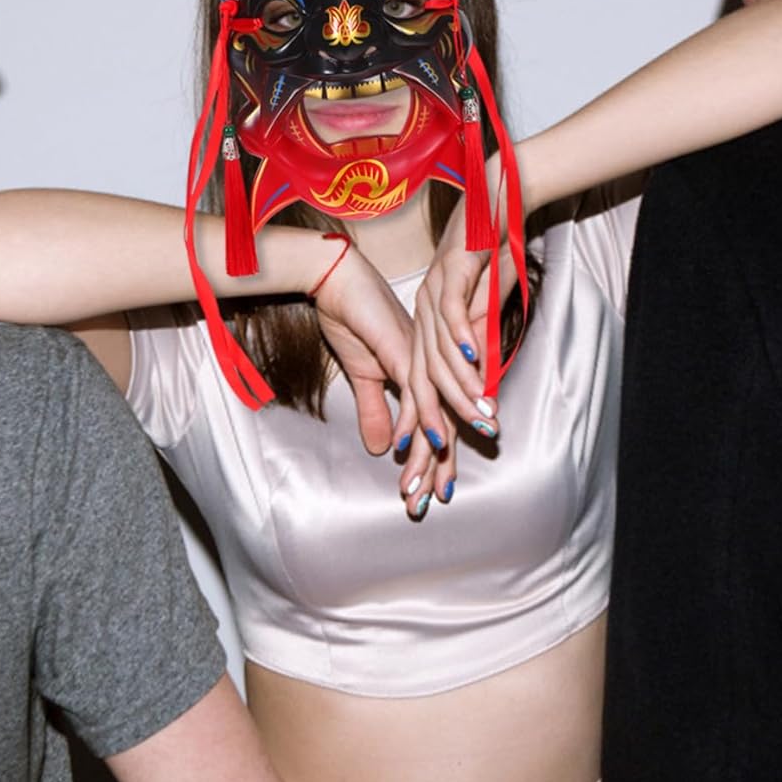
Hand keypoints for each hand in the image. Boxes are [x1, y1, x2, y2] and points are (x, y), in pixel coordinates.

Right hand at [313, 244, 461, 513]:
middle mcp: (429, 368)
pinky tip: (424, 443)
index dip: (435, 460)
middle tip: (439, 500)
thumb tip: (383, 447)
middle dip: (440, 466)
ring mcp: (420, 358)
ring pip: (435, 413)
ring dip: (434, 453)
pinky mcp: (405, 349)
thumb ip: (375, 410)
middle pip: (442, 424)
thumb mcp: (363, 375)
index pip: (435, 423)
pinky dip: (422, 418)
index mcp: (423, 374)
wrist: (339, 281)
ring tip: (436, 487)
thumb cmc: (352, 319)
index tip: (433, 493)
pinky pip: (417, 390)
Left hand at [404, 189, 511, 455]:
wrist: (490, 205)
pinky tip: (471, 361)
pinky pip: (451, 311)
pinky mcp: (450, 272)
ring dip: (459, 389)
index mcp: (425, 334)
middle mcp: (423, 319)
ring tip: (477, 419)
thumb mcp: (481, 319)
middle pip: (421, 384)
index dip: (427, 434)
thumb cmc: (488, 263)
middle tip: (440, 466)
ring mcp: (432, 296)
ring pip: (438, 354)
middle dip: (430, 430)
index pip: (422, 394)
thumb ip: (475, 356)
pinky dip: (461, 337)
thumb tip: (479, 396)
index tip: (432, 473)